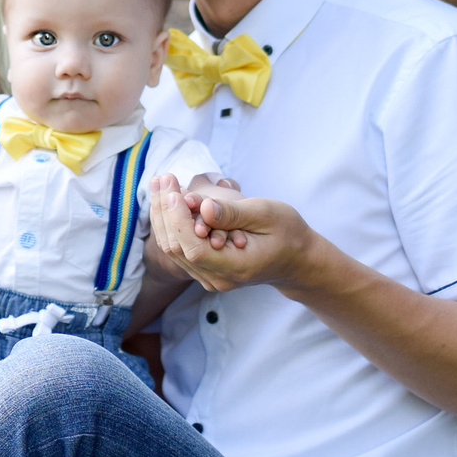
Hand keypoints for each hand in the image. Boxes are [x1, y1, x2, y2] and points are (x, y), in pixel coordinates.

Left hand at [150, 174, 320, 293]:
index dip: (178, 219)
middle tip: (162, 177)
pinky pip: (180, 248)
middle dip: (164, 210)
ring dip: (162, 215)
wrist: (296, 259)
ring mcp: (210, 277)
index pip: (193, 248)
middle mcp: (218, 279)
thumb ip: (234, 213)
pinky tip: (168, 198)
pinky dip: (171, 222)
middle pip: (177, 248)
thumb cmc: (287, 232)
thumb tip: (203, 207)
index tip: (173, 190)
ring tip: (159, 183)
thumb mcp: (268, 215)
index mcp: (236, 267)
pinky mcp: (206, 270)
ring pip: (173, 248)